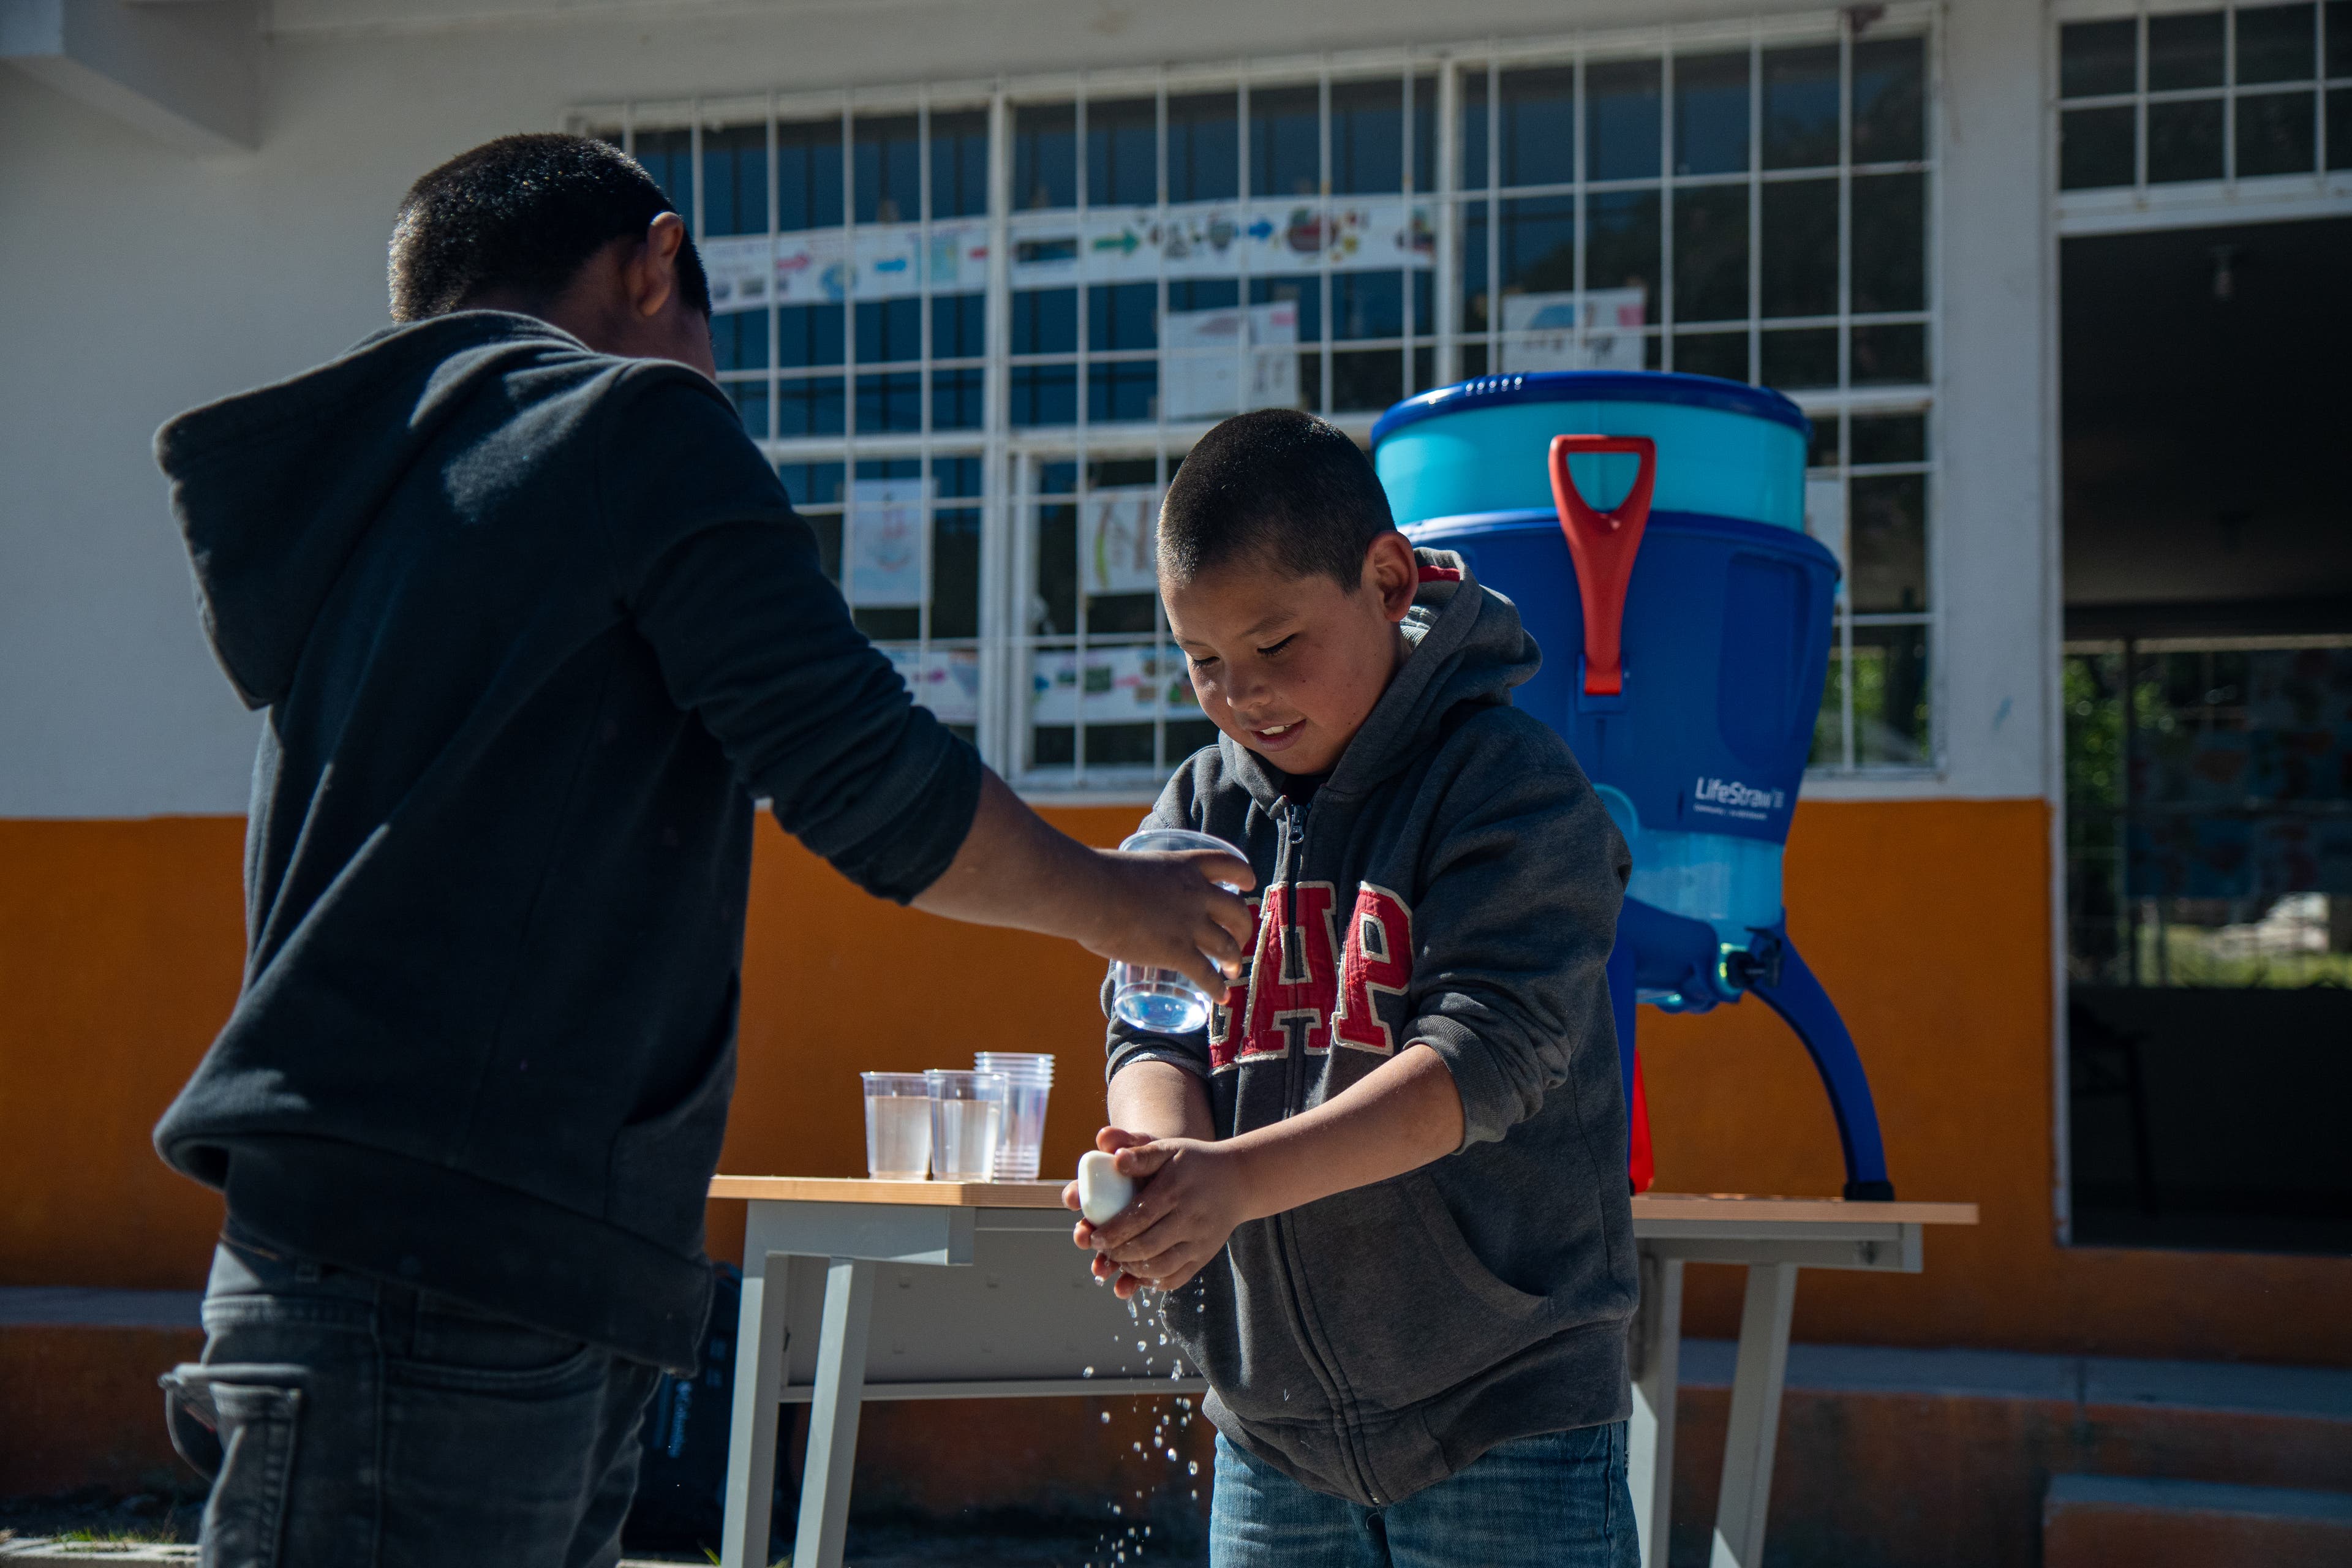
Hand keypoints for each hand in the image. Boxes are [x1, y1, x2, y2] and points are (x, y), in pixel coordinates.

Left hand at [1063, 1127, 1250, 1297]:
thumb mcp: (1169, 1148)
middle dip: (1116, 1253)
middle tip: (1100, 1250)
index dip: (1111, 1232)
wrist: (1239, 1180)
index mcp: (1174, 1191)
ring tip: (1118, 1260)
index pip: (1137, 1218)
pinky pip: (1176, 1277)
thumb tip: (1115, 1160)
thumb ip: (1141, 1152)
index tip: (1093, 1236)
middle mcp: (1189, 1218)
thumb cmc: (1195, 1162)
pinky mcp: (1205, 1256)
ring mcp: (1199, 1241)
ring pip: (1160, 1267)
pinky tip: (1138, 1272)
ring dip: (1132, 1269)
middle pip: (1146, 1246)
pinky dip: (1153, 1281)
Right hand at [1081, 848, 1255, 1000]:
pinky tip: (1221, 997)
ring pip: (1227, 945)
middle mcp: (1196, 894)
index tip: (1249, 884)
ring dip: (1235, 960)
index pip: (1227, 865)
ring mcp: (1190, 924)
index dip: (1243, 875)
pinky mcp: (1178, 952)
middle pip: (1236, 911)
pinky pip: (1207, 974)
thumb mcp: (1131, 867)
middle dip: (1243, 927)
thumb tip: (1123, 896)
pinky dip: (1217, 987)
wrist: (1090, 893)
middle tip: (1238, 940)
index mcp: (1185, 867)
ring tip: (1234, 970)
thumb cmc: (1097, 877)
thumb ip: (1140, 882)